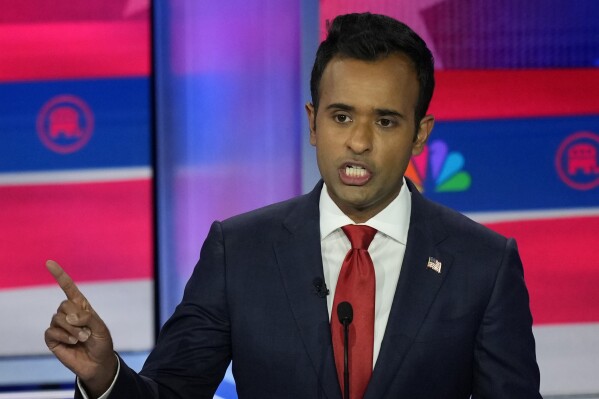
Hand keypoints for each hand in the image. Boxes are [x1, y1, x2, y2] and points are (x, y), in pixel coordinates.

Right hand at [44, 260, 116, 396]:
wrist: (97, 363)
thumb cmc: (101, 343)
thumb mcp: (101, 328)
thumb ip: (88, 318)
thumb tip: (70, 316)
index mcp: (81, 307)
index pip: (68, 288)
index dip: (59, 275)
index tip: (49, 263)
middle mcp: (68, 314)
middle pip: (64, 304)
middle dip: (76, 318)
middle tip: (87, 331)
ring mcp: (59, 326)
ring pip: (57, 318)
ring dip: (72, 329)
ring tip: (82, 339)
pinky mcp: (52, 339)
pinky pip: (51, 331)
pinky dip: (63, 336)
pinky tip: (71, 343)